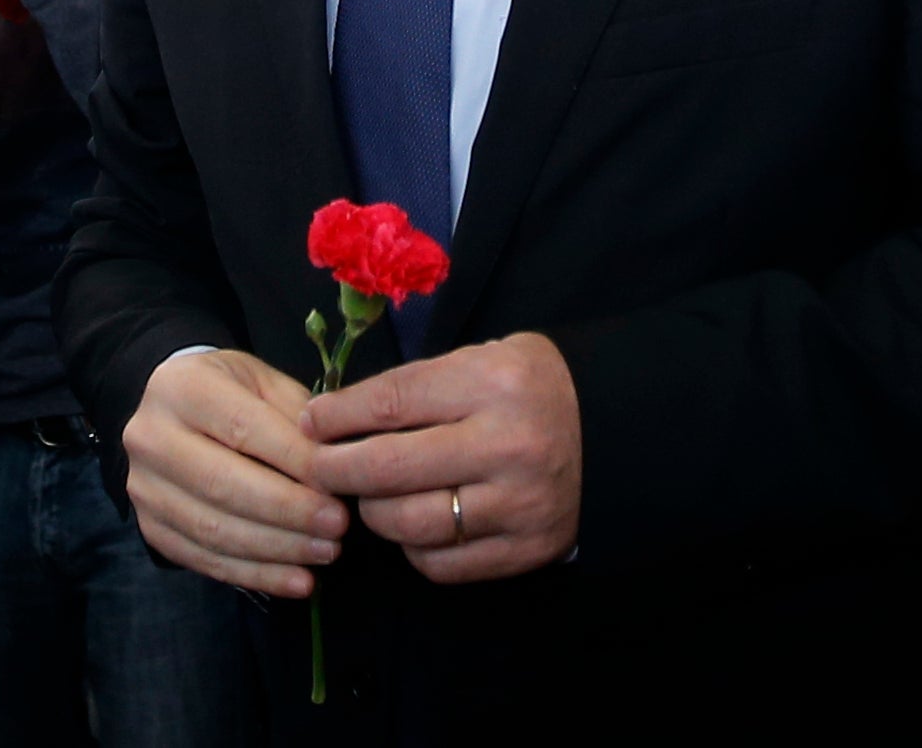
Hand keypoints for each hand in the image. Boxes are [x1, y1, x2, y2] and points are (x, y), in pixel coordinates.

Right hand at [125, 350, 345, 597]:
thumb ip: (297, 417)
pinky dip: (256, 575)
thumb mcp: (265, 382)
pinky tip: (297, 580)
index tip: (338, 483)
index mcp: (182, 388)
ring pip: (213, 529)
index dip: (294, 460)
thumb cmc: (232, 392)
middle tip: (337, 526)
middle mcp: (151, 438)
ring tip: (325, 552)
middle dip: (287, 510)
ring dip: (277, 548)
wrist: (171, 409)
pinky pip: (205, 559)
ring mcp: (144, 488)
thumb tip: (334, 465)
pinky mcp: (150, 528)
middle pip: (222, 484)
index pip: (242, 428)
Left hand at [304, 333, 581, 584]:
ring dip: (374, 513)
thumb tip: (336, 417)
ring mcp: (518, 504)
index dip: (338, 416)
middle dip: (337, 469)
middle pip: (389, 467)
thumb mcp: (482, 358)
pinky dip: (414, 548)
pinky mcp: (526, 550)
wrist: (610, 431)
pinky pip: (441, 563)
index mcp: (492, 384)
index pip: (391, 403)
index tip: (311, 422)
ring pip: (409, 524)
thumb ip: (418, 387)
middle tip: (318, 467)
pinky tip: (414, 525)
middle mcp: (506, 445)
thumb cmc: (530, 387)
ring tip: (369, 497)